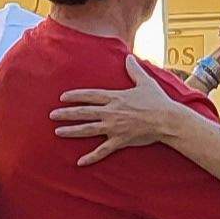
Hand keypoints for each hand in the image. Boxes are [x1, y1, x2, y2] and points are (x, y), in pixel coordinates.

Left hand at [50, 62, 205, 164]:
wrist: (167, 119)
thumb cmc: (157, 100)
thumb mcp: (145, 82)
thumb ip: (134, 70)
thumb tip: (128, 57)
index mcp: (115, 97)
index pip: (90, 95)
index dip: (75, 96)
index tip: (63, 97)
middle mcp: (111, 112)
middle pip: (84, 112)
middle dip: (66, 113)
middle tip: (51, 115)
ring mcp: (114, 127)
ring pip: (88, 130)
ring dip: (71, 131)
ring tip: (57, 132)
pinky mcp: (120, 140)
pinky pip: (102, 150)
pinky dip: (91, 157)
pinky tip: (79, 162)